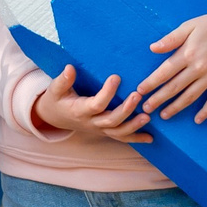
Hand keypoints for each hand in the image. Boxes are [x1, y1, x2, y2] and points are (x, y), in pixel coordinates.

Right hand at [32, 65, 153, 144]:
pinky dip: (136, 138)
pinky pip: (121, 138)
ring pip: (118, 132)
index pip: (95, 104)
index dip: (106, 93)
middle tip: (138, 95)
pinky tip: (151, 137)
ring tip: (147, 117)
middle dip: (125, 110)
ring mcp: (99, 130)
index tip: (116, 77)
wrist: (55, 118)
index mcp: (79, 111)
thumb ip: (63, 80)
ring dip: (134, 126)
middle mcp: (91, 123)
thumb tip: (70, 68)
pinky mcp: (105, 132)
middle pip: (111, 120)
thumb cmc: (57, 100)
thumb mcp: (55, 89)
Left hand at [134, 0, 206, 121]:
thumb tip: (152, 48)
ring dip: (176, 107)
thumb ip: (171, 39)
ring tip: (164, 115)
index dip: (151, 82)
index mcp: (188, 53)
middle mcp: (199, 67)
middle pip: (175, 87)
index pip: (165, 72)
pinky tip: (197, 120)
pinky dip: (206, 111)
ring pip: (191, 96)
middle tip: (145, 108)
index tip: (140, 91)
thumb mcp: (189, 26)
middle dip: (158, 99)